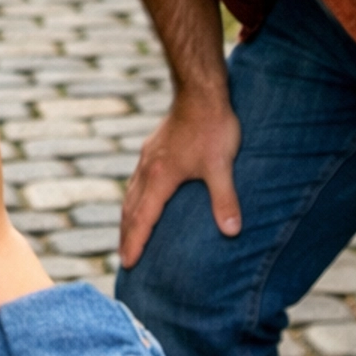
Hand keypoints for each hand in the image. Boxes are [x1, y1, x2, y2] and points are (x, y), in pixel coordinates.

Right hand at [119, 88, 241, 269]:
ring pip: (131, 194)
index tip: (128, 263)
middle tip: (124, 259)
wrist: (201, 93)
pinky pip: (137, 181)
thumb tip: (232, 231)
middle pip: (130, 209)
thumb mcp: (221, 166)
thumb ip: (225, 199)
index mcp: (159, 177)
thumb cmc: (212, 127)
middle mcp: (147, 169)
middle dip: (126, 236)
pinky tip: (141, 200)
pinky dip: (134, 199)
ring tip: (128, 235)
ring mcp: (148, 158)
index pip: (143, 218)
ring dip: (128, 218)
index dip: (136, 243)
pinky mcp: (153, 149)